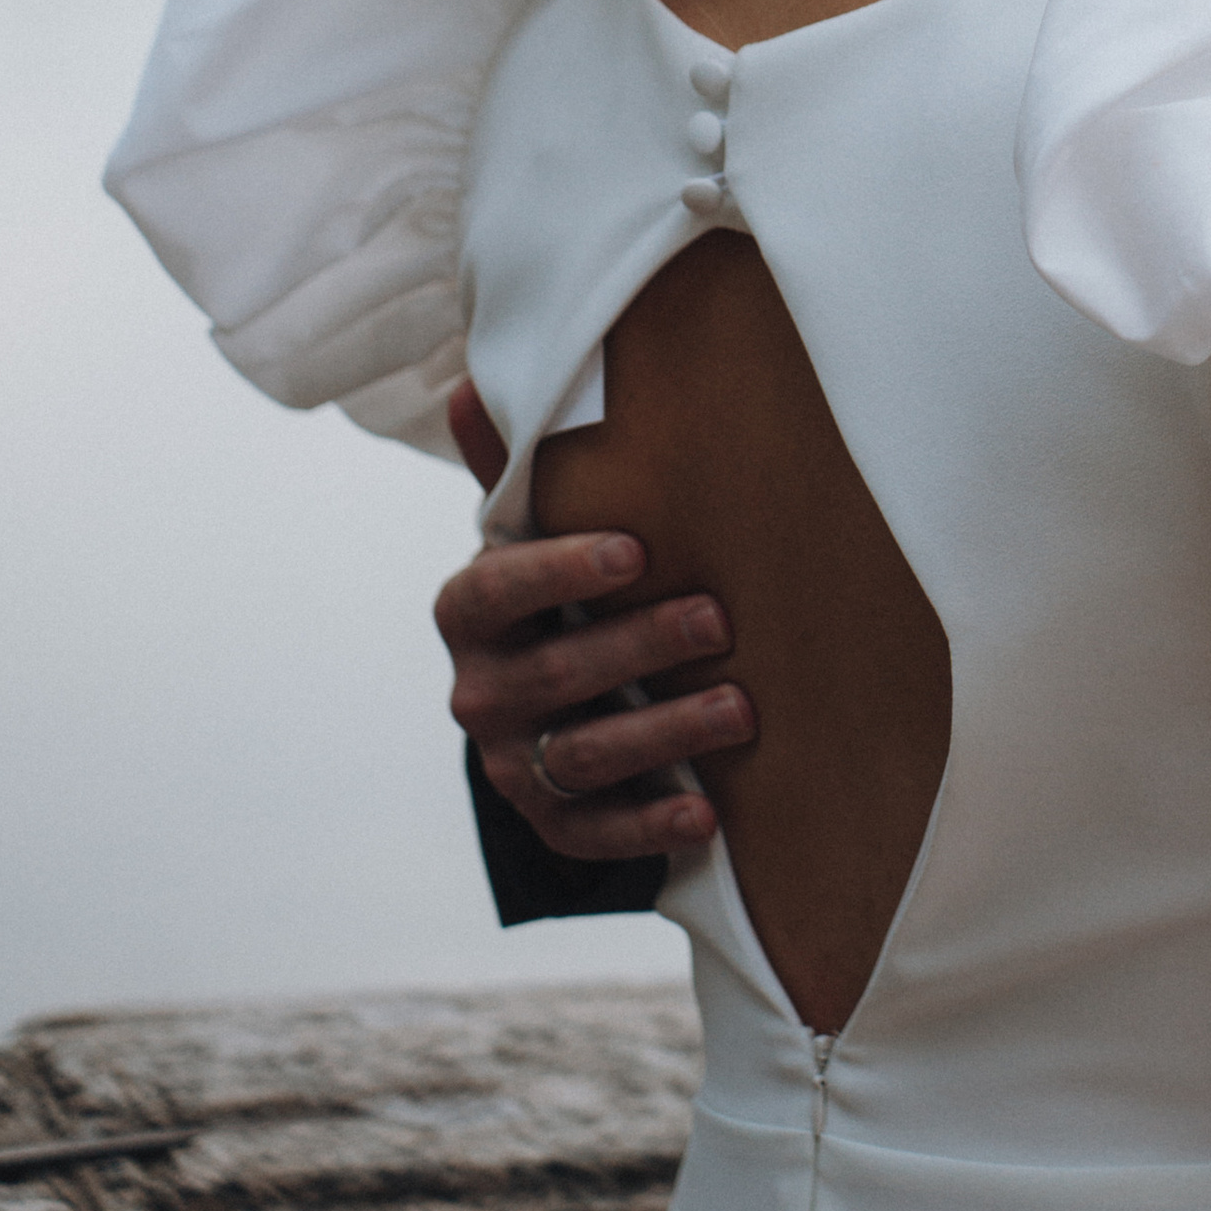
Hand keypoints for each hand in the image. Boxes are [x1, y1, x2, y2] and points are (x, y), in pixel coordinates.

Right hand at [436, 376, 748, 861]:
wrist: (539, 704)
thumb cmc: (552, 594)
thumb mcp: (530, 534)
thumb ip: (514, 469)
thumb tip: (470, 378)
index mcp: (469, 612)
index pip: (499, 589)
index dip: (561, 571)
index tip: (634, 549)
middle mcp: (479, 694)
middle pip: (553, 674)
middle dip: (638, 647)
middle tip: (718, 618)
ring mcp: (512, 765)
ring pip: (583, 755)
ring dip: (664, 732)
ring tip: (741, 709)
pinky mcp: (552, 823)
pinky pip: (596, 832)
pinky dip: (650, 825)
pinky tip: (707, 810)